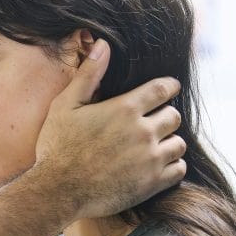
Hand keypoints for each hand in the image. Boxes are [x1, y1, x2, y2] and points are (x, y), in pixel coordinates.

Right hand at [35, 39, 186, 218]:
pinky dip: (171, 166)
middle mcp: (143, 131)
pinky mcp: (152, 183)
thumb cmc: (56, 146)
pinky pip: (179, 169)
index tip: (165, 91)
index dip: (167, 87)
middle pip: (174, 116)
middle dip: (164, 116)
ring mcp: (150, 159)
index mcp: (125, 108)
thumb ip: (88, 74)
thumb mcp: (65, 106)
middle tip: (150, 124)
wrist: (56, 191)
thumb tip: (103, 44)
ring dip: (168, 142)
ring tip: (152, 147)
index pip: (164, 88)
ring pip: (179, 143)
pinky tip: (154, 166)